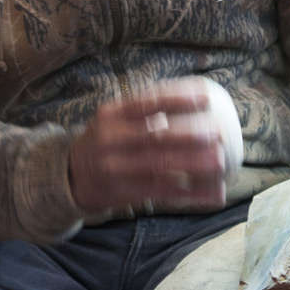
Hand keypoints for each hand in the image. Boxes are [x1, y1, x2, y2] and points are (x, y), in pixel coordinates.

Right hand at [69, 77, 243, 211]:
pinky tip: (211, 192)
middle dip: (189, 134)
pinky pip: (161, 192)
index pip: (147, 102)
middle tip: (218, 133)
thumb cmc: (104, 142)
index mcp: (112, 114)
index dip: (177, 99)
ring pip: (159, 165)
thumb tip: (192, 96)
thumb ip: (143, 109)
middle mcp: (111, 139)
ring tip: (220, 161)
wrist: (70, 176)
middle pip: (155, 136)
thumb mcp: (114, 118)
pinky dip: (189, 193)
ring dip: (192, 164)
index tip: (206, 98)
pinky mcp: (122, 193)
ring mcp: (115, 168)